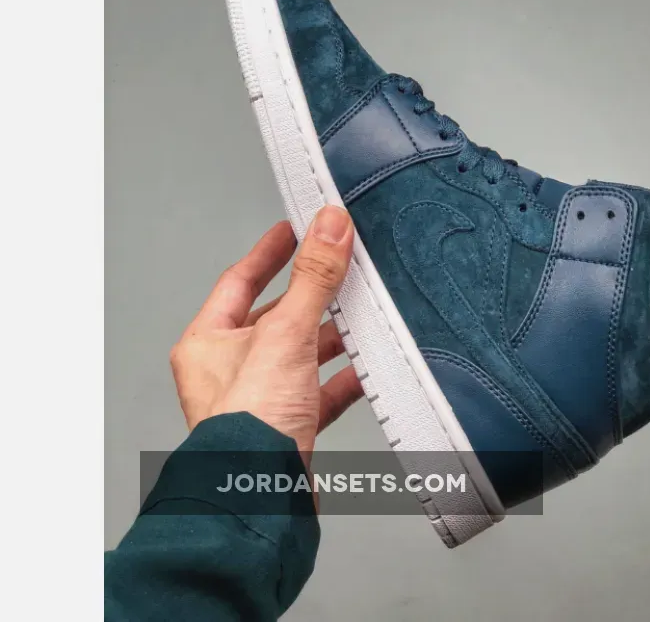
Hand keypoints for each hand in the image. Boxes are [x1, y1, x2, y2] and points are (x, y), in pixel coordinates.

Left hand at [170, 205, 361, 458]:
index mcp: (208, 342)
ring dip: (331, 337)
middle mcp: (229, 370)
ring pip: (300, 354)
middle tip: (340, 268)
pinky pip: (319, 392)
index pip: (240, 280)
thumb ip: (312, 279)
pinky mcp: (287, 426)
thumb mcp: (285, 335)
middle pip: (276, 317)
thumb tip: (328, 226)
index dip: (270, 252)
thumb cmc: (248, 427)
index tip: (294, 229)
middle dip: (312, 295)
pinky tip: (366, 367)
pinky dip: (343, 378)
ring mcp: (259, 399)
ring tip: (362, 314)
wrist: (258, 498)